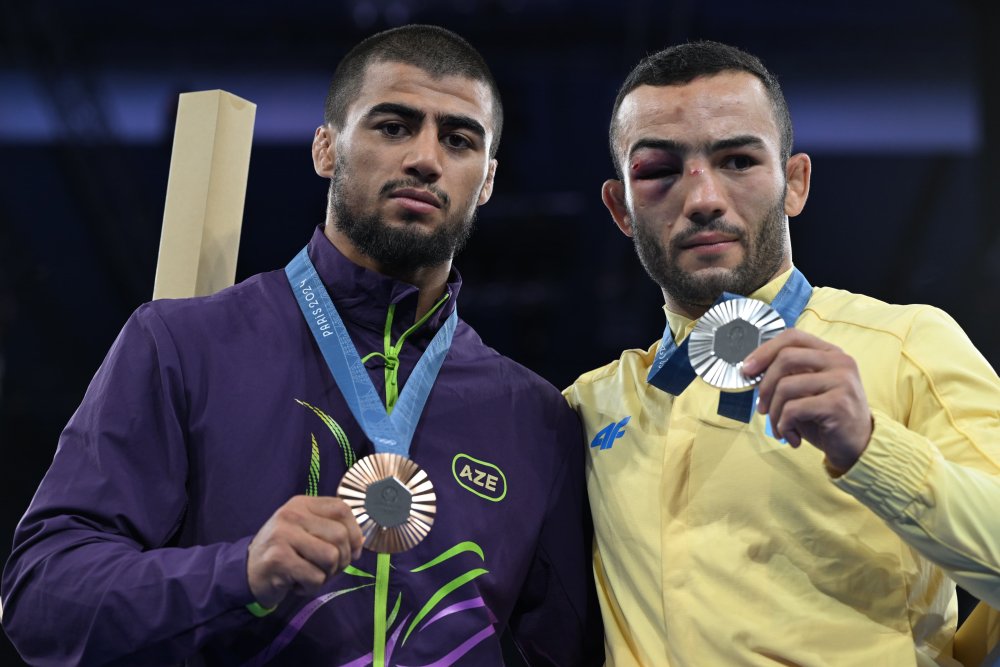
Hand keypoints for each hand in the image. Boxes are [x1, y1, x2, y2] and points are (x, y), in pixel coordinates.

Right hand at [247, 495, 363, 608]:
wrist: (247, 572)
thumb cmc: (285, 552)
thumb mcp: (306, 532)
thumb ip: (332, 531)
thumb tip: (360, 543)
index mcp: (302, 504)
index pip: (342, 509)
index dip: (355, 533)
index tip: (352, 551)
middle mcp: (291, 514)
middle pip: (340, 536)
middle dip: (341, 560)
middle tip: (326, 570)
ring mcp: (282, 535)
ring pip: (331, 557)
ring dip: (326, 575)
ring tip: (309, 575)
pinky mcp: (278, 559)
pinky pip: (315, 578)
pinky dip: (310, 587)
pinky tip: (295, 584)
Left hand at [743, 329, 873, 472]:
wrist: (858, 447)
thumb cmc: (825, 418)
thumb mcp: (806, 391)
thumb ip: (786, 376)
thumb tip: (751, 370)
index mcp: (830, 353)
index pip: (792, 337)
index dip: (764, 351)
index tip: (747, 370)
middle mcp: (840, 362)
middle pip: (785, 358)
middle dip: (764, 386)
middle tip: (761, 409)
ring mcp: (842, 381)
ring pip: (785, 387)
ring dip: (774, 413)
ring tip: (780, 428)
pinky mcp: (838, 404)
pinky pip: (793, 409)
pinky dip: (784, 426)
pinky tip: (791, 437)